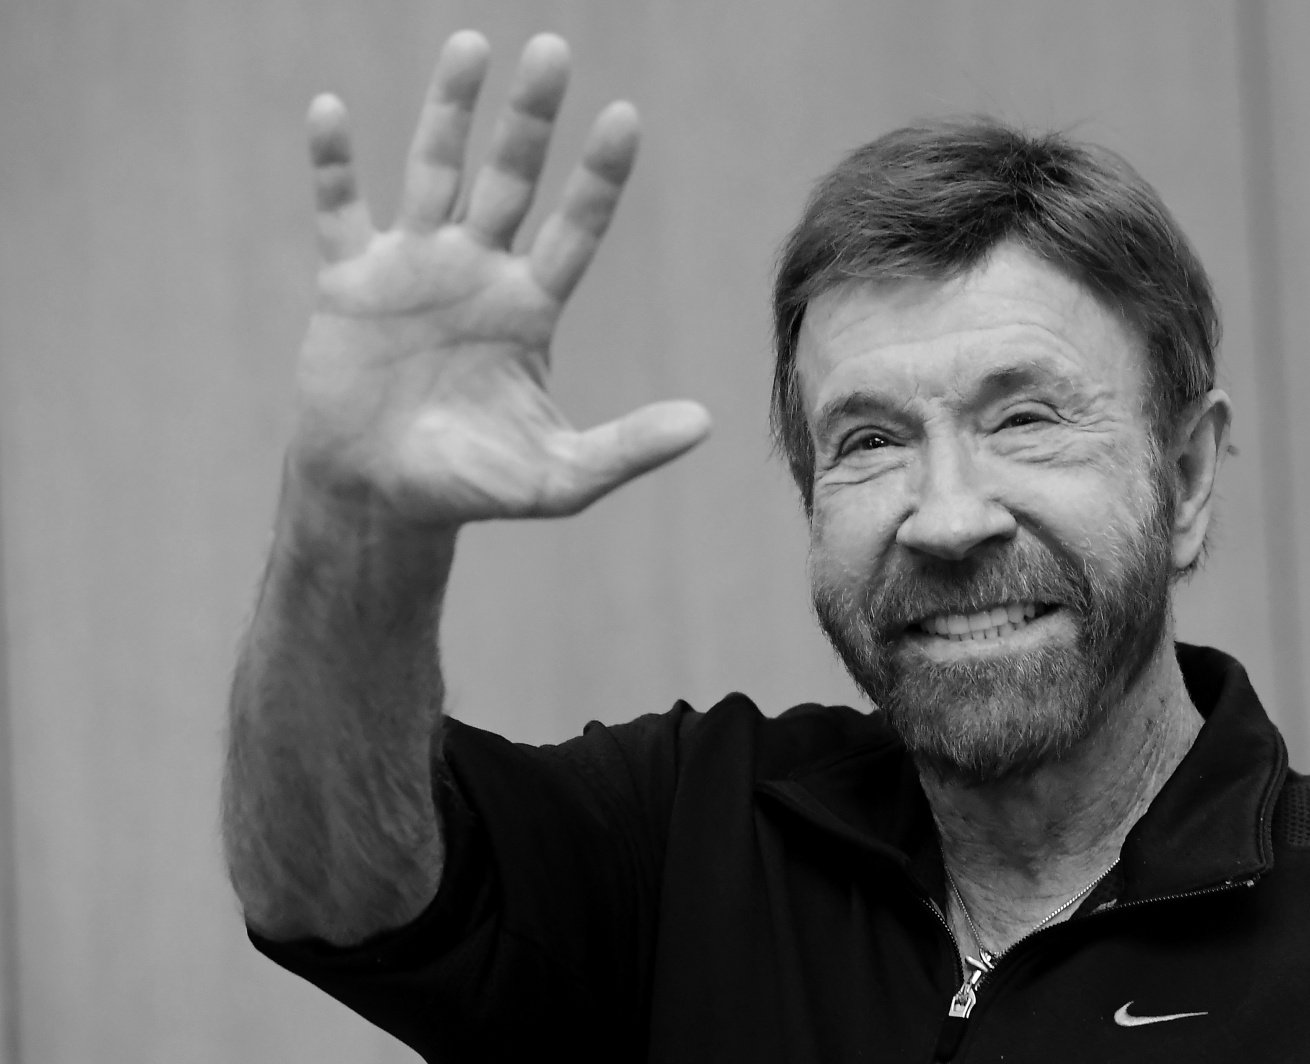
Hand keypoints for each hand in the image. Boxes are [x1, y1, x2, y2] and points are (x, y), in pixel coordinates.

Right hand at [289, 31, 709, 527]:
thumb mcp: (559, 478)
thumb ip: (628, 448)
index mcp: (531, 308)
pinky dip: (334, 164)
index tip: (624, 117)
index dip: (598, 177)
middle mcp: (478, 272)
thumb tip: (705, 425)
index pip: (576, 228)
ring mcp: (412, 268)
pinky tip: (331, 110)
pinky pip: (340, 209)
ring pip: (435, 172)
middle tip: (552, 49)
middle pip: (510, 179)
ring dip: (449, 111)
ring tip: (472, 44)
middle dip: (529, 118)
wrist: (380, 499)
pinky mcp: (348, 282)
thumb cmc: (472, 487)